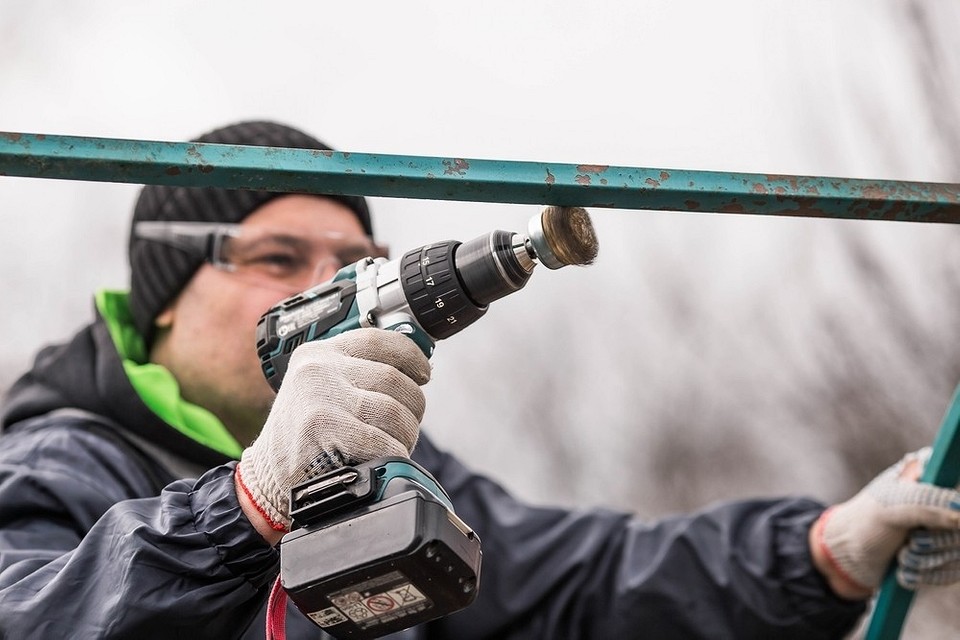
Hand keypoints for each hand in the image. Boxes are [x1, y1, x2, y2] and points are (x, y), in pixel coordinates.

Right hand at [235, 328, 430, 537]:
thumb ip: (358, 375)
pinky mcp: (322, 426)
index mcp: (319, 354)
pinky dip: (393, 453)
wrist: (267, 480)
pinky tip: (386, 460)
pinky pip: (381, 440)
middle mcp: (318, 369)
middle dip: (412, 407)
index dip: (411, 356)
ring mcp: (319, 396)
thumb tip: (416, 370)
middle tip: (407, 425)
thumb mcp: (322, 392)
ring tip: (396, 445)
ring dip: (405, 434)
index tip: (424, 374)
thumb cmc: (304, 439)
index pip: (378, 339)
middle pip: (393, 379)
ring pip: (392, 410)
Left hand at [810, 448, 959, 598]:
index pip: (953, 496)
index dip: (950, 511)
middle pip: (958, 530)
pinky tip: (905, 570)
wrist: (849, 554)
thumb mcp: (890, 509)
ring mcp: (942, 530)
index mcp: (928, 477)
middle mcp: (940, 502)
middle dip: (932, 543)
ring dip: (925, 562)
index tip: (926, 525)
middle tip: (909, 541)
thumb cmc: (865, 523)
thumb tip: (959, 513)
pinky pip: (950, 573)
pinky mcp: (941, 555)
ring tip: (901, 556)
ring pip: (955, 554)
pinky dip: (926, 576)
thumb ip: (925, 505)